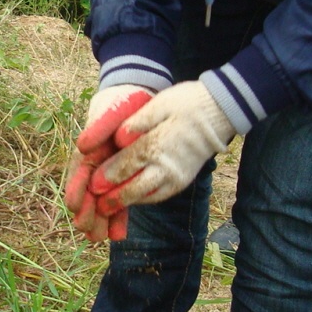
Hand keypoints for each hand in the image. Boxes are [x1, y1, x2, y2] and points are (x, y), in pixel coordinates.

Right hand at [63, 85, 152, 241]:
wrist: (140, 99)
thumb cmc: (122, 103)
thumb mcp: (110, 111)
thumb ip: (97, 128)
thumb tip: (82, 147)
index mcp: (87, 151)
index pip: (77, 174)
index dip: (75, 189)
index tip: (74, 205)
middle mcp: (94, 166)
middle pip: (86, 193)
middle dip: (85, 213)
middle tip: (88, 230)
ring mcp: (108, 174)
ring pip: (101, 201)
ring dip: (99, 221)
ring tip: (100, 238)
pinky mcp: (123, 179)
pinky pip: (119, 200)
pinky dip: (118, 217)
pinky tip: (118, 234)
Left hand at [88, 81, 233, 213]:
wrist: (219, 112)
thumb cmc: (186, 104)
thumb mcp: (160, 104)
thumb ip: (138, 121)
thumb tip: (118, 138)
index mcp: (158, 144)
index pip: (128, 164)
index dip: (108, 175)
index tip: (92, 184)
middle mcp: (167, 166)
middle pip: (136, 187)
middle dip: (114, 198)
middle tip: (97, 205)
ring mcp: (177, 176)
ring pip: (147, 195)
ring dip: (127, 202)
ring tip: (108, 208)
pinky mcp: (183, 181)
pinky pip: (160, 195)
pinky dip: (143, 199)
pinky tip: (131, 199)